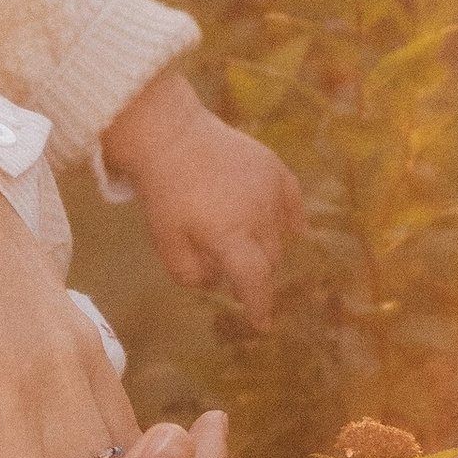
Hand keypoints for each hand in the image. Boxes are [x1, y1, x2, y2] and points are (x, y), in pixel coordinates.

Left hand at [103, 67, 305, 322]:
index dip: (259, 305)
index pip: (255, 280)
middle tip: (231, 265)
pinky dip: (292, 218)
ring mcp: (269, 188)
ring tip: (237, 233)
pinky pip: (293, 202)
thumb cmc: (164, 194)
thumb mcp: (166, 242)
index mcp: (227, 235)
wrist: (168, 135)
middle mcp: (256, 214)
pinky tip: (294, 229)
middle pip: (267, 260)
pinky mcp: (274, 168)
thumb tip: (219, 284)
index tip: (261, 323)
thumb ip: (191, 274)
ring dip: (264, 243)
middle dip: (252, 270)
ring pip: (279, 234)